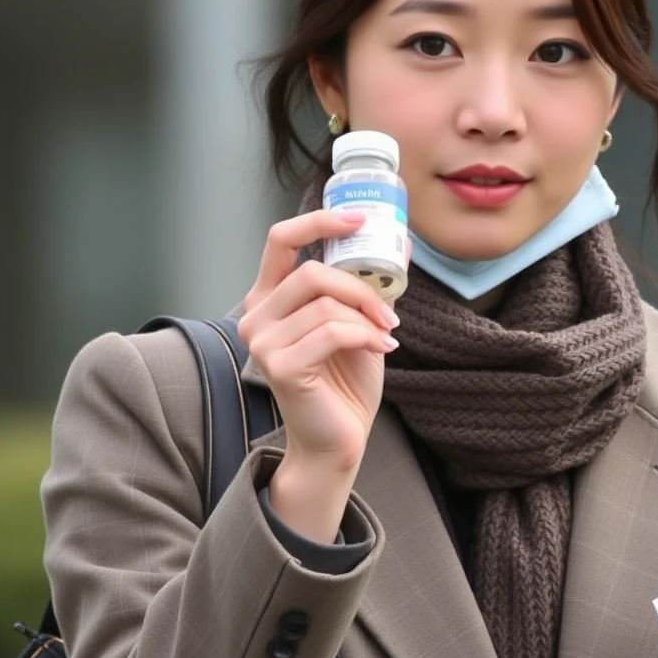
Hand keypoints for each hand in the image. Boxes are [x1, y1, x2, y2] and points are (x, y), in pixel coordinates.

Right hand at [238, 210, 399, 475]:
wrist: (336, 439)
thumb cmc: (344, 382)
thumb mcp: (359, 321)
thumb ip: (368, 285)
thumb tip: (402, 244)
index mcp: (269, 298)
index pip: (280, 240)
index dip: (318, 222)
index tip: (360, 218)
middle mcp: (256, 316)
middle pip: (311, 273)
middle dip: (359, 287)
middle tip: (390, 311)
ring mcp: (263, 343)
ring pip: (325, 303)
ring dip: (366, 315)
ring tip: (386, 332)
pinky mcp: (280, 366)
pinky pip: (332, 332)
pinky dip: (366, 336)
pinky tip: (383, 348)